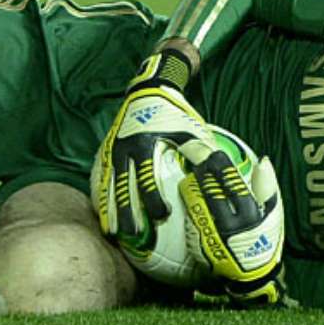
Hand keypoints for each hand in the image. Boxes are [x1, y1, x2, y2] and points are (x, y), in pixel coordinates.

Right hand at [94, 44, 207, 247]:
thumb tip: (221, 178)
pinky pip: (102, 177)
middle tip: (135, 234)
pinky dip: (103, 196)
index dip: (153, 198)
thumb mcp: (190, 130)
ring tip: (113, 233)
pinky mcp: (107, 150)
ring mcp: (112, 148)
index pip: (147, 177)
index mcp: (143, 143)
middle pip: (123, 185)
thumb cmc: (175, 113)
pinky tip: (103, 215)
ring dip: (111, 209)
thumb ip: (202, 152)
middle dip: (128, 211)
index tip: (162, 216)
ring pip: (109, 184)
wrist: (148, 90)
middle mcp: (124, 147)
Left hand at [180, 149, 284, 305]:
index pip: (232, 184)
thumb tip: (263, 161)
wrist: (251, 274)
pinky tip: (187, 191)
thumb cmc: (264, 237)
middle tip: (196, 155)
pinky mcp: (200, 245)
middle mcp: (230, 227)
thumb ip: (268, 187)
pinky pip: (191, 217)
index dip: (221, 166)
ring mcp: (213, 236)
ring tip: (191, 172)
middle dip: (203, 170)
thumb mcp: (273, 214)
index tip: (214, 153)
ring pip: (197, 202)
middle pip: (211, 190)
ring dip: (192, 184)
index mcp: (250, 217)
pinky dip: (189, 201)